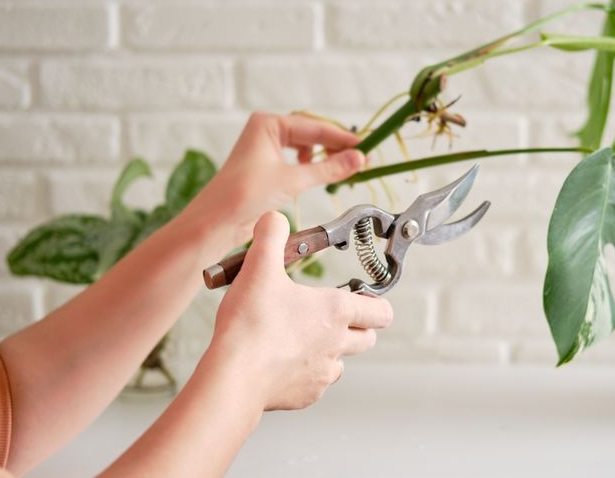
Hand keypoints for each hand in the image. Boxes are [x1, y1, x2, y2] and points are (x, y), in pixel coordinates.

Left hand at [180, 112, 364, 246]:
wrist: (217, 221)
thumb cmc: (245, 194)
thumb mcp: (293, 180)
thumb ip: (329, 168)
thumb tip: (358, 159)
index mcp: (268, 124)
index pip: (315, 127)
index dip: (342, 138)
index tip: (365, 147)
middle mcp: (266, 131)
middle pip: (311, 134)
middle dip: (335, 147)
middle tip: (360, 159)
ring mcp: (266, 149)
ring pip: (306, 147)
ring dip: (325, 157)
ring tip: (343, 168)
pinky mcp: (267, 167)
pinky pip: (297, 161)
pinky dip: (312, 167)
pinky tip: (319, 175)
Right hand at [211, 211, 392, 410]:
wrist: (233, 376)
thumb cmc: (250, 324)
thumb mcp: (258, 267)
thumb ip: (270, 236)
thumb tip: (275, 219)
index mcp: (336, 311)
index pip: (381, 311)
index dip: (376, 303)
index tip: (360, 296)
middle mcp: (337, 344)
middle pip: (368, 338)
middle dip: (357, 328)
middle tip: (331, 317)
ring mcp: (324, 373)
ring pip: (341, 363)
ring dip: (330, 351)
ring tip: (300, 339)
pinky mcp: (306, 396)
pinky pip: (316, 384)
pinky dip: (306, 373)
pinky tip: (282, 362)